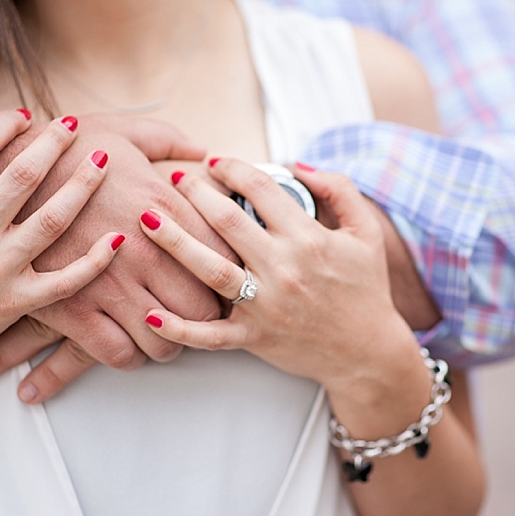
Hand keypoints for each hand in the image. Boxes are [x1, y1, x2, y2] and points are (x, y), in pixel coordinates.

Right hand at [0, 111, 120, 383]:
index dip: (5, 124)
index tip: (23, 116)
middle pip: (26, 174)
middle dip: (54, 142)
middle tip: (73, 123)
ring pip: (55, 218)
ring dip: (84, 184)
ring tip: (102, 159)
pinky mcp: (17, 302)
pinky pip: (67, 280)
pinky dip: (96, 260)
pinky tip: (117, 237)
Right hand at [0, 115, 239, 402]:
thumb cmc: (63, 150)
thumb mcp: (122, 132)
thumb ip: (169, 141)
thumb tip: (203, 151)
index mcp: (167, 208)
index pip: (226, 259)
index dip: (229, 272)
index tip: (218, 275)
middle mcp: (147, 251)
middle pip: (204, 309)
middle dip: (204, 316)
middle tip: (194, 312)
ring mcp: (110, 284)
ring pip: (165, 341)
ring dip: (168, 341)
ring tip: (161, 330)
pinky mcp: (73, 310)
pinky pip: (118, 355)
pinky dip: (128, 355)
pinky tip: (125, 340)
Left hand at [137, 159, 421, 399]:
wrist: (368, 353)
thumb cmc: (365, 289)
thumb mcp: (365, 232)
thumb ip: (339, 189)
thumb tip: (299, 165)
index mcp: (308, 238)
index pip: (262, 189)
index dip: (233, 168)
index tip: (215, 161)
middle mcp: (283, 268)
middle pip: (227, 220)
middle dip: (196, 193)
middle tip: (174, 179)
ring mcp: (265, 305)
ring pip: (209, 268)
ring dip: (174, 242)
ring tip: (146, 220)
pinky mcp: (254, 338)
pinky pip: (209, 335)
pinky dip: (178, 327)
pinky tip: (150, 313)